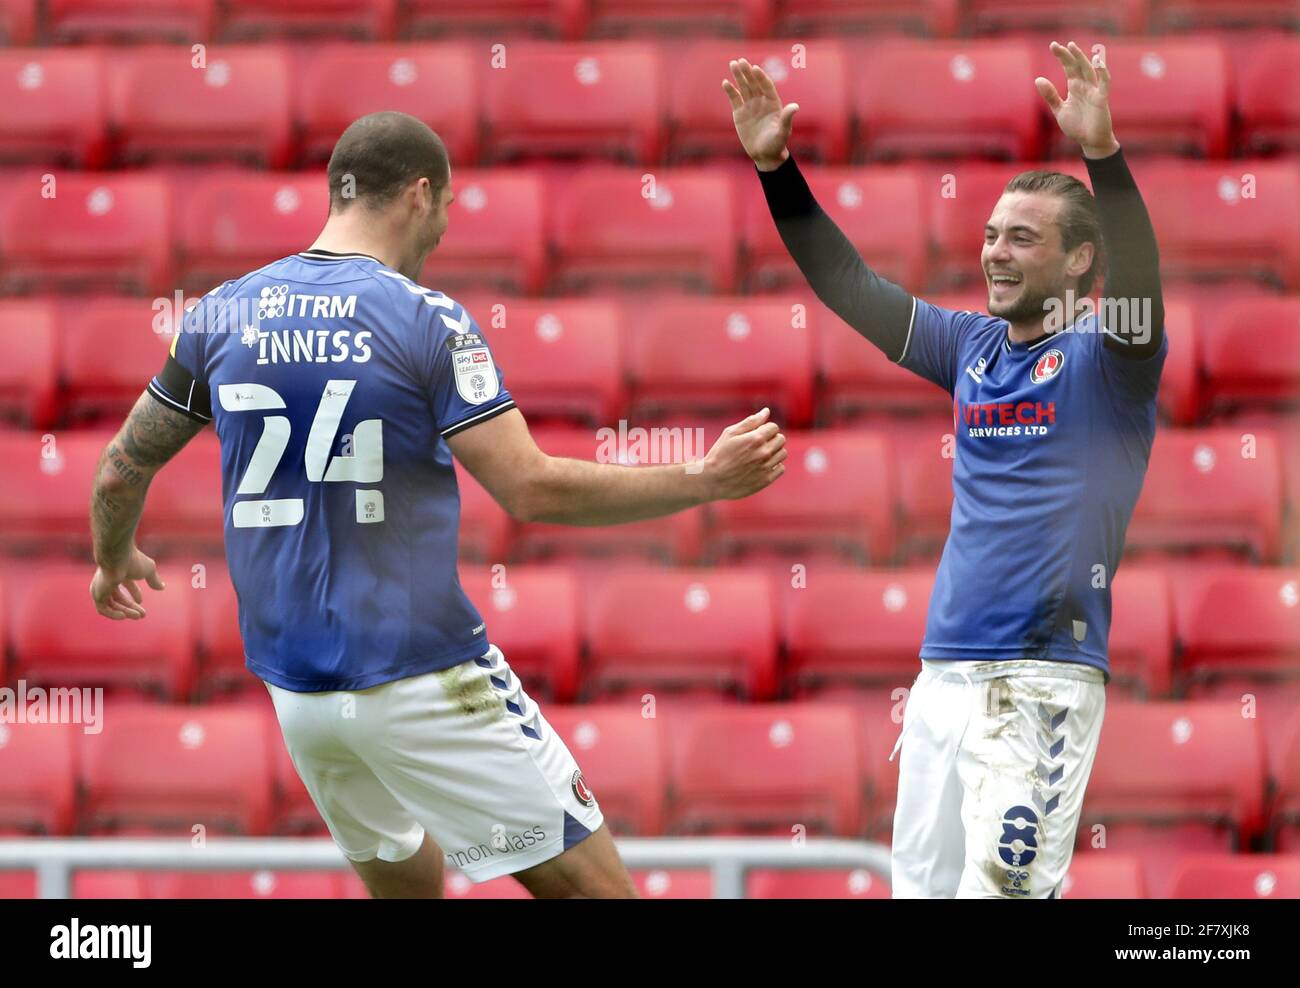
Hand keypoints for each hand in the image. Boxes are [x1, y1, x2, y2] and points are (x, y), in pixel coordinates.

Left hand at [90, 546, 164, 619]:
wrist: (117, 557)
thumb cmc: (133, 560)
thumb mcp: (149, 570)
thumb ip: (154, 579)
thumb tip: (162, 587)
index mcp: (119, 572)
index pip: (125, 585)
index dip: (134, 593)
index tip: (141, 601)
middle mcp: (108, 580)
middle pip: (118, 598)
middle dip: (131, 607)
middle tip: (142, 615)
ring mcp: (101, 588)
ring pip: (112, 605)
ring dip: (125, 612)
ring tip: (138, 616)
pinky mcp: (97, 594)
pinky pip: (103, 609)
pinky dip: (113, 614)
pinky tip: (124, 616)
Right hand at [699, 407, 786, 499]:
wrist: (712, 480)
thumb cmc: (719, 454)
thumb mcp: (730, 433)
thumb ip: (751, 421)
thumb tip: (766, 411)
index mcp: (755, 438)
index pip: (774, 427)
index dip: (766, 428)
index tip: (757, 434)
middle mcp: (764, 452)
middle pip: (781, 439)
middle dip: (772, 439)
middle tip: (758, 444)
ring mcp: (766, 467)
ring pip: (783, 453)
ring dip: (775, 452)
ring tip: (760, 455)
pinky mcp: (766, 480)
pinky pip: (781, 468)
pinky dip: (775, 465)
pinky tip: (762, 466)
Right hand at [722, 58, 799, 170]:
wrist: (764, 155)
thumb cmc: (776, 143)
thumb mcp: (783, 132)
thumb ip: (787, 118)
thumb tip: (795, 106)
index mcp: (773, 103)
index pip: (766, 86)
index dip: (761, 77)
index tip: (755, 68)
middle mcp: (761, 101)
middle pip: (754, 83)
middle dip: (747, 72)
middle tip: (740, 61)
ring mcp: (750, 106)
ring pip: (744, 87)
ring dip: (738, 76)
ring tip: (733, 64)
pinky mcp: (739, 113)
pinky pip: (734, 99)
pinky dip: (730, 90)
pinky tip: (725, 82)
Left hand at [1035, 41, 1119, 158]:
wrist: (1089, 141)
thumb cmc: (1076, 126)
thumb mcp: (1059, 110)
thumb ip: (1050, 95)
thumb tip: (1037, 79)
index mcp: (1075, 87)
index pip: (1068, 67)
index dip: (1062, 56)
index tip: (1053, 45)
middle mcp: (1085, 86)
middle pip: (1077, 66)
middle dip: (1068, 55)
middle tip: (1058, 45)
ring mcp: (1094, 91)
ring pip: (1089, 70)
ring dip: (1082, 59)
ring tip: (1073, 47)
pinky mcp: (1102, 99)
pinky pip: (1104, 84)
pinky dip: (1103, 73)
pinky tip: (1098, 63)